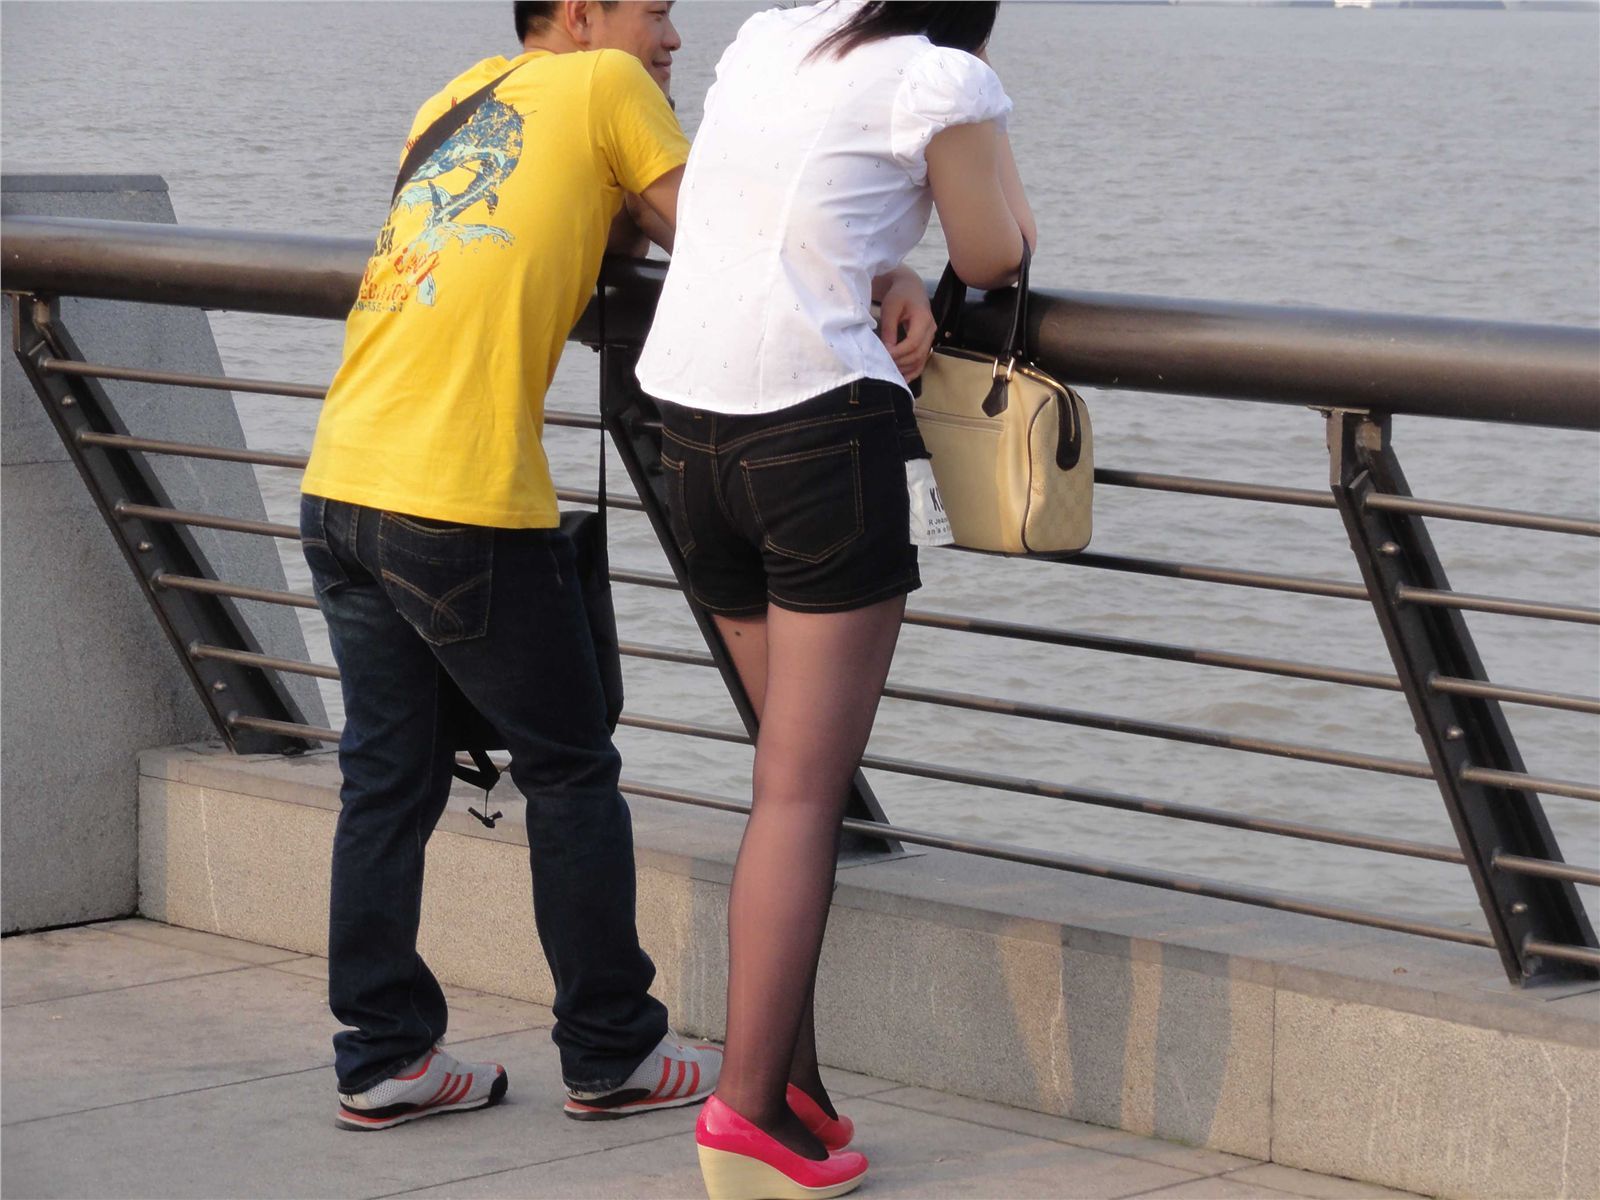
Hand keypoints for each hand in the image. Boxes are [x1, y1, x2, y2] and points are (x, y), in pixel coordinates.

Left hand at [876, 267, 935, 381]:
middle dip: (901, 362)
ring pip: (921, 359)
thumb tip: (886, 350)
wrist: (910, 288)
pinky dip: (913, 370)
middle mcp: (931, 330)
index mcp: (923, 319)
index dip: (899, 353)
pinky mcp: (927, 342)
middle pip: (919, 354)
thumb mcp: (890, 308)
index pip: (913, 343)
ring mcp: (931, 337)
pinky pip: (923, 360)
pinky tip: (903, 379)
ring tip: (891, 373)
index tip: (884, 356)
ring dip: (906, 368)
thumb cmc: (899, 295)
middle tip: (884, 366)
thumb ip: (889, 329)